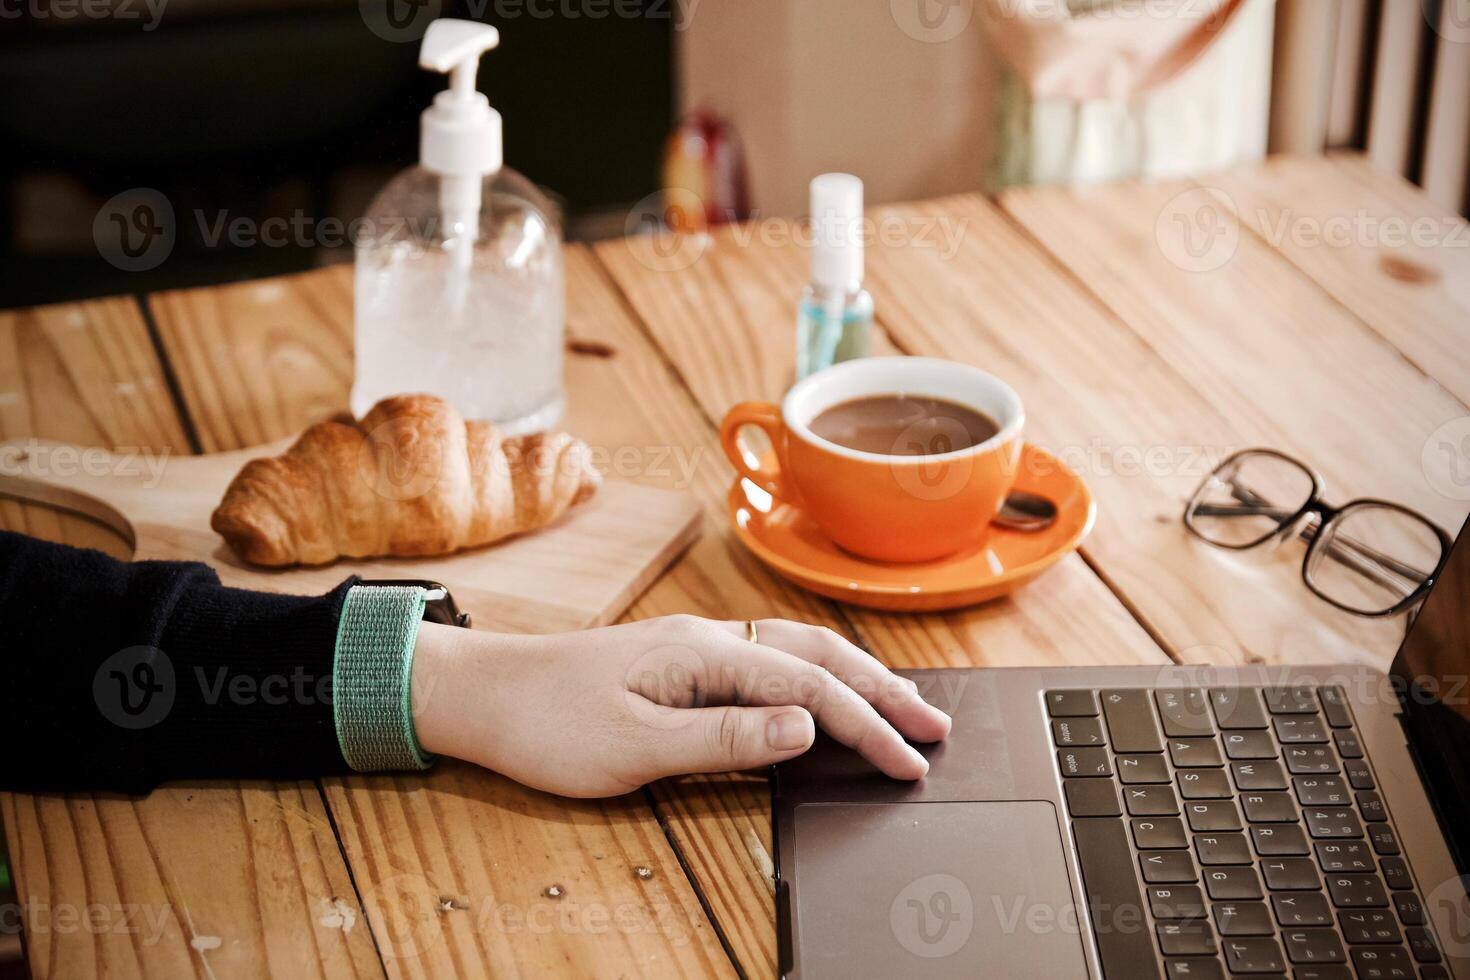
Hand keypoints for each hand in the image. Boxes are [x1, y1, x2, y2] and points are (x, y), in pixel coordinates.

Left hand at [410, 615, 951, 797]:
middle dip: (883, 689)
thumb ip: (724, 737)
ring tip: (904, 706)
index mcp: (701, 652)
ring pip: (798, 651)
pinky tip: (828, 695)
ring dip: (856, 678)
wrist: (478, 694)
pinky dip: (816, 676)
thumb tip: (806, 725)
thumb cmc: (544, 722)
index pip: (808, 686)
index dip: (867, 725)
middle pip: (818, 655)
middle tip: (936, 726)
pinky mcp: (683, 663)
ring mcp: (696, 646)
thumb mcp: (632, 745)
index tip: (911, 761)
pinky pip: (769, 661)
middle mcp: (707, 638)